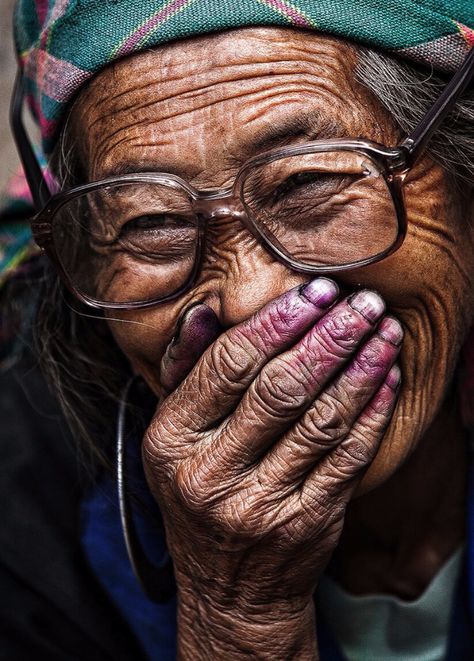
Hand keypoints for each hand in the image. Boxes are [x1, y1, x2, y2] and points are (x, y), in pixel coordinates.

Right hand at [143, 278, 401, 655]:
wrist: (229, 588)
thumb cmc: (199, 496)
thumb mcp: (172, 438)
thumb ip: (186, 373)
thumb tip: (206, 313)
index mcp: (170, 441)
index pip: (228, 366)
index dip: (277, 323)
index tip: (313, 293)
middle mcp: (210, 474)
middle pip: (280, 388)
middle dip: (329, 336)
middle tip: (361, 302)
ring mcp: (260, 504)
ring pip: (322, 419)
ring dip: (360, 367)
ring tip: (384, 330)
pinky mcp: (307, 524)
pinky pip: (348, 457)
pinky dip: (373, 412)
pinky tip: (386, 377)